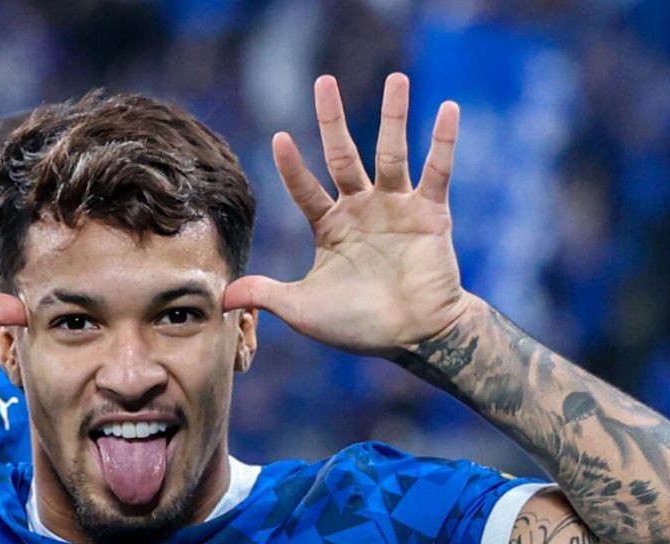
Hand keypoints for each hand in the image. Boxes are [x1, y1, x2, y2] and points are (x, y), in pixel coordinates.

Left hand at [224, 74, 469, 357]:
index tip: (280, 137)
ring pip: (392, 152)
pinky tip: (448, 108)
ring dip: (393, 115)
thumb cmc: (359, 326)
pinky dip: (443, 141)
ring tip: (395, 78)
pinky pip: (437, 172)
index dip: (293, 167)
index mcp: (330, 228)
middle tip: (323, 81)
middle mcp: (361, 209)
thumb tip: (221, 297)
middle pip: (343, 155)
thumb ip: (264, 295)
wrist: (413, 338)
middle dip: (332, 120)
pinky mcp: (430, 213)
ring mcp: (396, 208)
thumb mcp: (302, 309)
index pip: (305, 189)